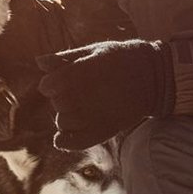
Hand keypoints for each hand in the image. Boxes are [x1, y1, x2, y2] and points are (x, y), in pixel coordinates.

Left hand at [35, 39, 172, 150]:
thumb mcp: (93, 51)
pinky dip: (64, 140)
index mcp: (80, 74)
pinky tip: (63, 136)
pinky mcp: (102, 131)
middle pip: (56, 103)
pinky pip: (73, 142)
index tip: (63, 79)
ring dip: (66, 116)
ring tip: (83, 107)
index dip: (52, 83)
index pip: (47, 85)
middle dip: (62, 97)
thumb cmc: (121, 59)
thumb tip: (39, 62)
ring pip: (62, 121)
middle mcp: (84, 96)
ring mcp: (93, 116)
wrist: (153, 77)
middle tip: (81, 91)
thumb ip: (65, 58)